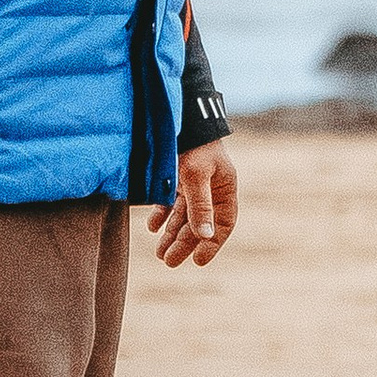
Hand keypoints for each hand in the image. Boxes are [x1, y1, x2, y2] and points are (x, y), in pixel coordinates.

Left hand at [148, 141, 237, 268]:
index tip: (198, 261)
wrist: (178, 115)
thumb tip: (206, 236)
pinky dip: (162, 214)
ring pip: (183, 215)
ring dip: (172, 233)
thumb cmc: (192, 144)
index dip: (212, 244)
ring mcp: (194, 182)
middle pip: (199, 223)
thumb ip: (200, 206)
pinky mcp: (177, 176)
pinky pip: (171, 202)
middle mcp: (211, 188)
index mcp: (224, 188)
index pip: (223, 223)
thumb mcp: (195, 176)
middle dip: (184, 243)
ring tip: (159, 252)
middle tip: (168, 261)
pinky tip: (152, 227)